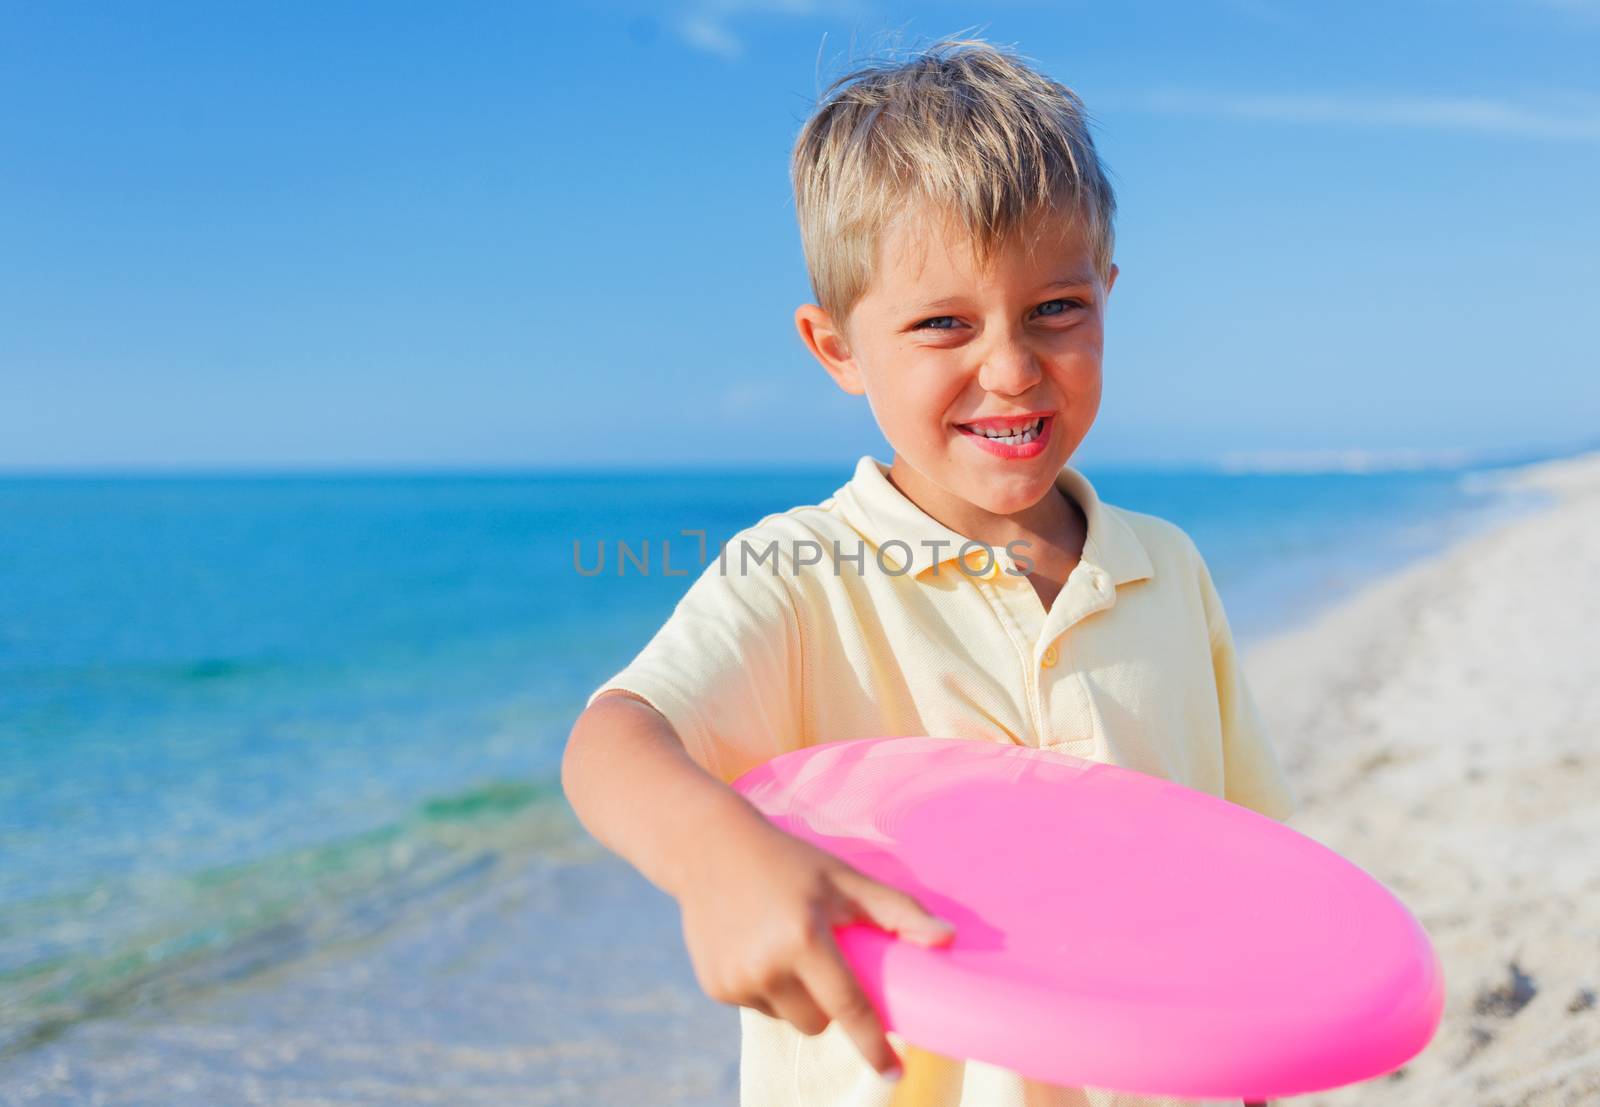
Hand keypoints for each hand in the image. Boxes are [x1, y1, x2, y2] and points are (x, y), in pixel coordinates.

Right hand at [675, 818, 955, 1078]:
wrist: (708, 848)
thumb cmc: (789, 862)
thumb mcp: (844, 879)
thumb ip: (898, 911)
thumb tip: (949, 939)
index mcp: (803, 937)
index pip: (849, 1007)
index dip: (874, 1045)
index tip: (894, 1073)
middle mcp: (766, 965)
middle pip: (818, 1022)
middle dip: (829, 1003)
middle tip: (822, 958)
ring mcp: (735, 980)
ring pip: (789, 1019)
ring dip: (797, 998)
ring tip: (784, 946)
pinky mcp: (715, 988)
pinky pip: (760, 1008)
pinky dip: (768, 989)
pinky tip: (756, 947)